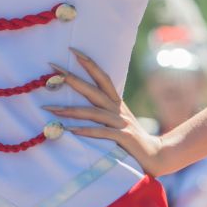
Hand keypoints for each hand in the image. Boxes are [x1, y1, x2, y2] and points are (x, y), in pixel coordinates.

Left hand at [43, 48, 174, 175]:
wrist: (157, 155)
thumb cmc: (131, 138)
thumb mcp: (117, 119)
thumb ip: (103, 108)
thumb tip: (83, 99)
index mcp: (116, 102)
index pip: (102, 77)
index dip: (88, 63)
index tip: (72, 51)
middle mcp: (117, 109)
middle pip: (93, 90)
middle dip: (72, 79)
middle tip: (53, 68)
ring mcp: (121, 123)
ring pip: (93, 112)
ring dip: (70, 110)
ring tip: (50, 108)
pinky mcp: (124, 138)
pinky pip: (102, 133)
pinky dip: (86, 131)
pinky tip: (70, 130)